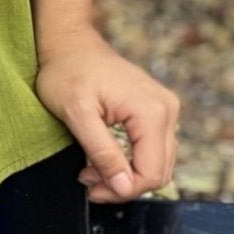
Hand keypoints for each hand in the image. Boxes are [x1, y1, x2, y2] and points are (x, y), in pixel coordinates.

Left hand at [32, 27, 180, 202]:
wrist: (69, 42)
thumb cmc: (67, 72)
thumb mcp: (77, 115)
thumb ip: (102, 152)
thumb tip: (123, 187)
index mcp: (152, 112)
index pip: (151, 173)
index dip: (122, 190)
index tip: (91, 189)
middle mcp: (167, 109)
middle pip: (158, 172)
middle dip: (123, 185)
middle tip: (88, 181)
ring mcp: (164, 108)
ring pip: (157, 163)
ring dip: (126, 175)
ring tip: (91, 170)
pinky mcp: (156, 110)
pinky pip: (152, 149)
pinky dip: (131, 161)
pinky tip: (104, 158)